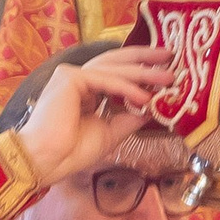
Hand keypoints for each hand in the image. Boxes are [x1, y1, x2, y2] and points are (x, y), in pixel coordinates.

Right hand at [13, 47, 173, 185]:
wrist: (49, 161)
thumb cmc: (72, 152)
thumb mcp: (111, 133)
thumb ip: (129, 118)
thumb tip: (151, 108)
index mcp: (85, 91)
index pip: (116, 73)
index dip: (140, 71)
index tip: (164, 71)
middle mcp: (77, 79)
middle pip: (116, 63)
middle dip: (145, 61)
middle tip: (171, 59)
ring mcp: (71, 76)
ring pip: (112, 69)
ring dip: (142, 73)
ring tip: (167, 77)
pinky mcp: (69, 77)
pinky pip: (104, 79)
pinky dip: (126, 87)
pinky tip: (144, 96)